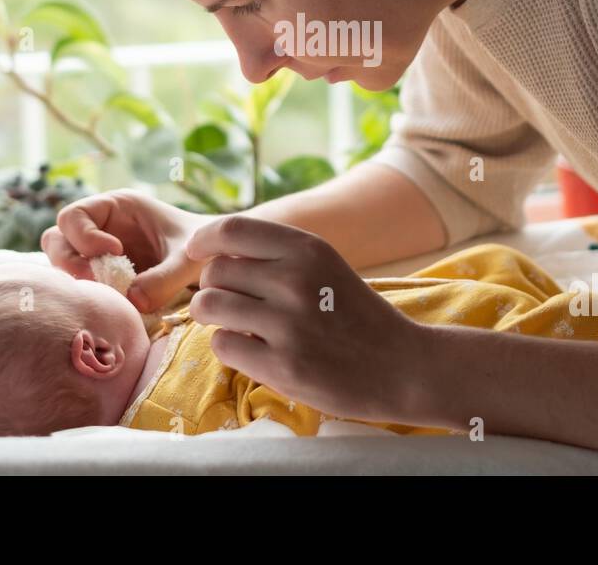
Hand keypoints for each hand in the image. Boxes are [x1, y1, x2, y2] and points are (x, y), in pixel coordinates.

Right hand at [41, 190, 207, 312]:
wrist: (214, 263)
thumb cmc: (203, 249)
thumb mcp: (189, 261)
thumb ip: (165, 279)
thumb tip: (132, 301)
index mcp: (117, 207)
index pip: (73, 215)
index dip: (84, 237)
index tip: (115, 254)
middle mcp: (101, 226)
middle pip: (57, 239)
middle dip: (70, 261)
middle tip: (99, 280)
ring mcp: (98, 252)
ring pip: (62, 263)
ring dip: (75, 280)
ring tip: (107, 293)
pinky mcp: (103, 276)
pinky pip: (79, 283)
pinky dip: (86, 294)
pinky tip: (111, 303)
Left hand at [186, 214, 426, 423]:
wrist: (401, 367)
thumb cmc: (354, 315)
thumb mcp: (325, 266)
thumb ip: (277, 254)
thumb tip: (212, 250)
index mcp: (308, 249)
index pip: (232, 230)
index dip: (204, 241)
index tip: (195, 253)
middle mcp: (297, 280)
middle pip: (215, 271)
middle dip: (212, 287)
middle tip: (230, 303)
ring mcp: (289, 324)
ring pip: (209, 306)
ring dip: (213, 317)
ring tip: (235, 325)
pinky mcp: (283, 366)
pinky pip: (222, 345)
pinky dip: (228, 348)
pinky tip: (252, 350)